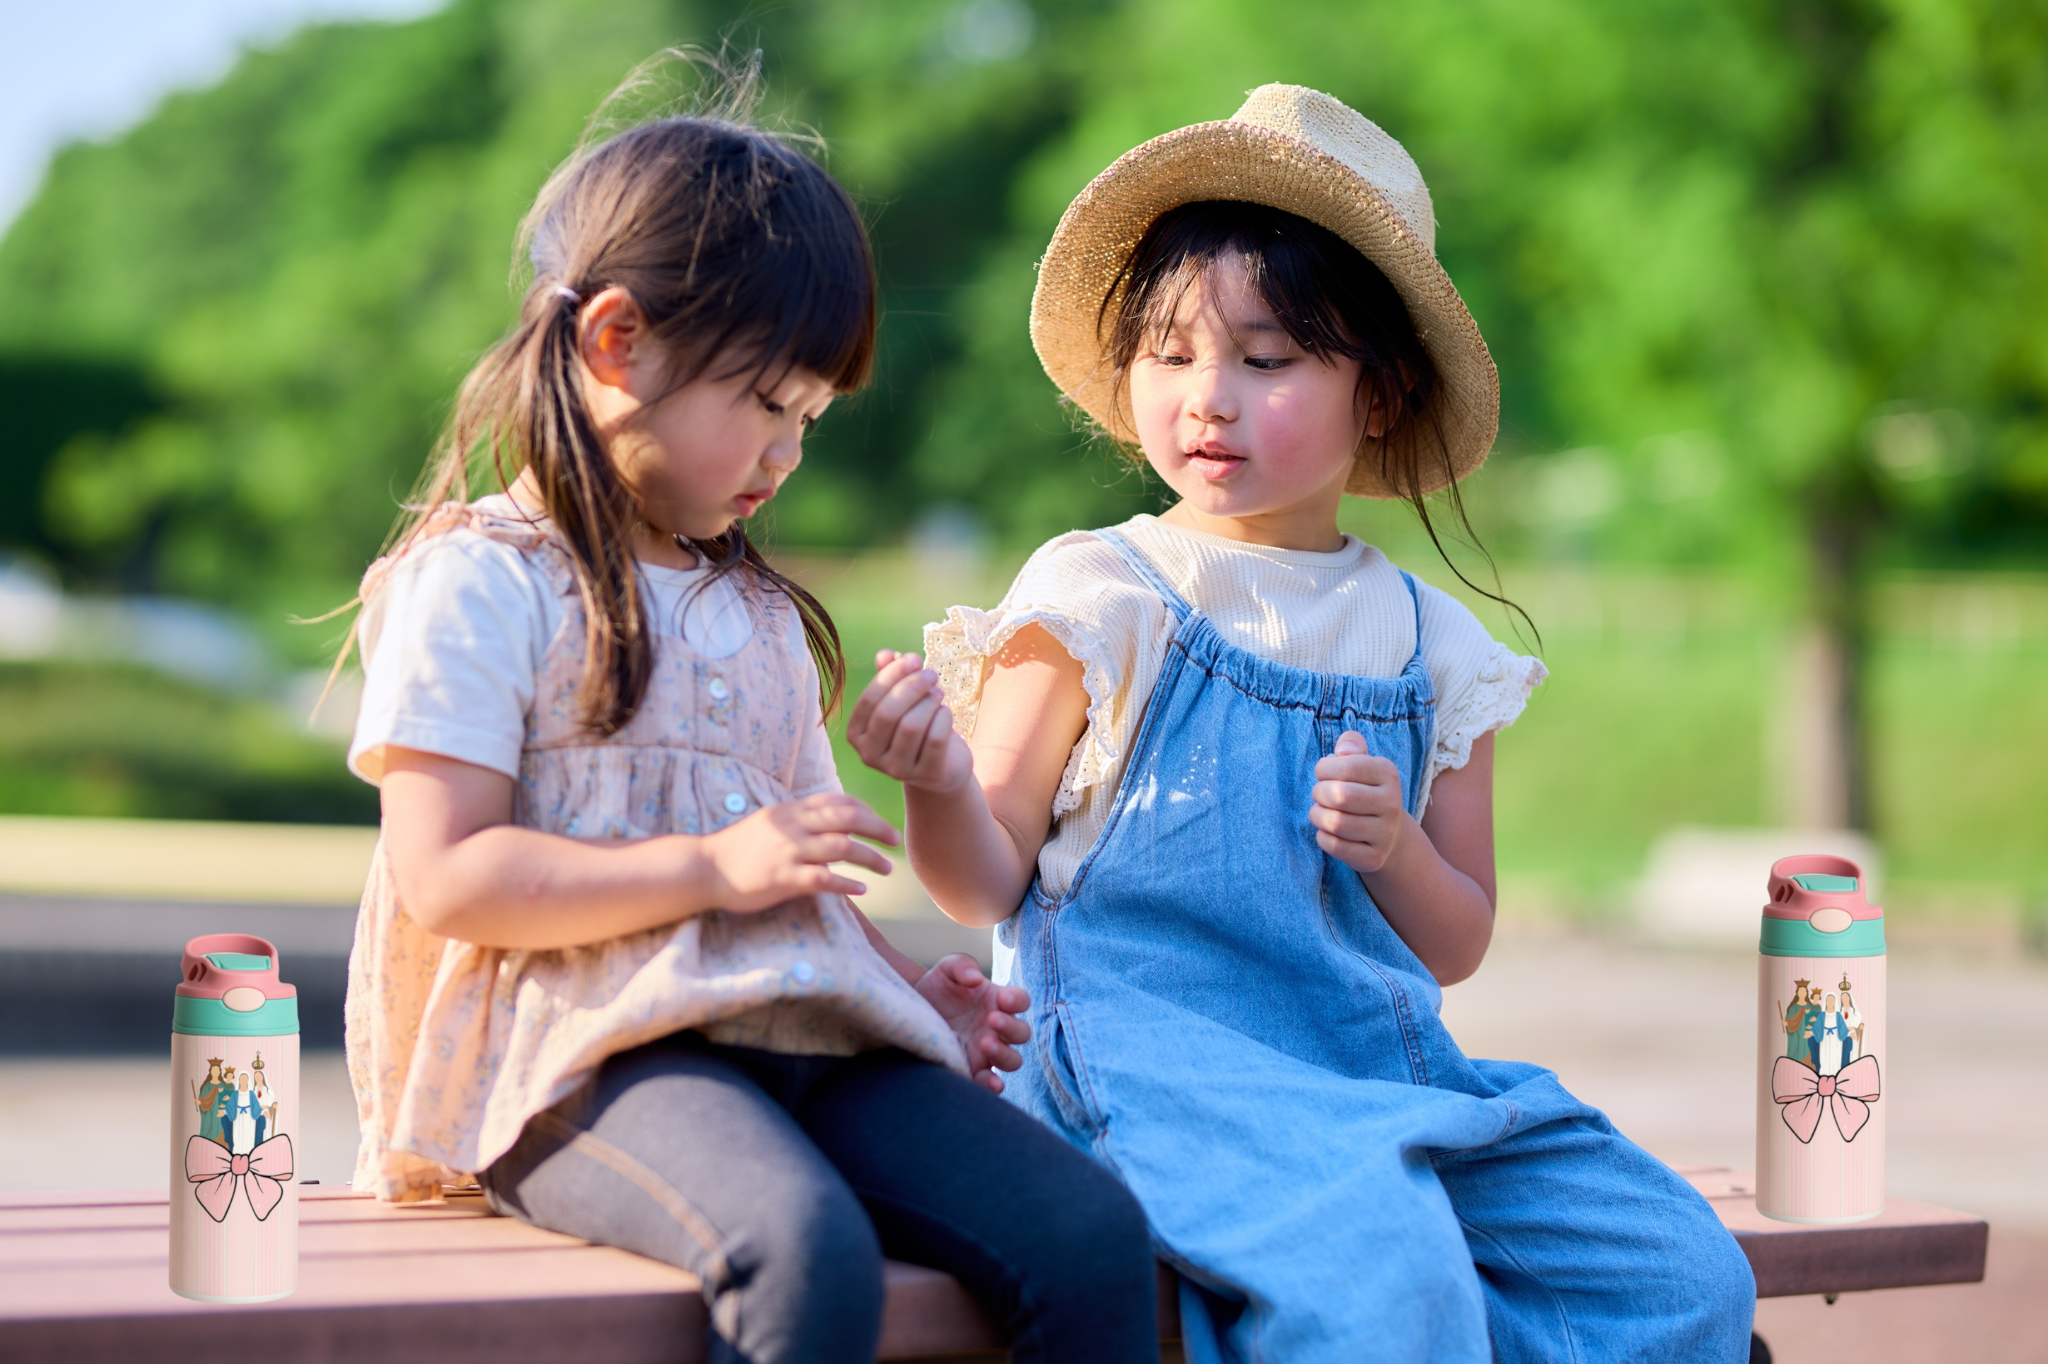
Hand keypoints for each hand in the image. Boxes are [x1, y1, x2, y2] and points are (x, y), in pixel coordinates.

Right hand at [699, 793, 898, 911]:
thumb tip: (832, 824)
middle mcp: (792, 826)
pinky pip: (823, 878)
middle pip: (847, 818)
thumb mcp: (770, 822)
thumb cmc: (739, 848)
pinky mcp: (782, 878)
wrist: (703, 868)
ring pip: (842, 847)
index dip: (866, 810)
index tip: (879, 823)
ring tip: (887, 867)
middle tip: (895, 839)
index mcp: (791, 810)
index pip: (838, 800)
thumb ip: (799, 819)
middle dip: (877, 827)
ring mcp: (788, 851)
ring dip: (870, 857)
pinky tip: (861, 889)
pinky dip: (846, 883)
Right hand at [846, 650, 972, 792]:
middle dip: (912, 687)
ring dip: (929, 702)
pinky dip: (943, 718)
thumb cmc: (917, 727)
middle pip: (888, 713)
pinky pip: (935, 739)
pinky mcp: (925, 774)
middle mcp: (870, 755)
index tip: (914, 659)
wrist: (942, 766)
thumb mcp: (902, 701)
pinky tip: (945, 712)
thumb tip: (885, 653)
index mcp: (856, 734)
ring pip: (912, 726)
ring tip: (938, 694)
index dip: (892, 675)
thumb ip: (890, 677)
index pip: (869, 700)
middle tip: (931, 675)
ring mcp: (896, 769)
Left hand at [915, 953, 1030, 1092]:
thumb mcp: (946, 969)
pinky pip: (990, 1082)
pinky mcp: (973, 1069)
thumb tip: (975, 978)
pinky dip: (993, 1085)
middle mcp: (997, 1028)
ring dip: (1004, 1054)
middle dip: (1011, 1027)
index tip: (1003, 998)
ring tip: (984, 1044)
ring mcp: (987, 1051)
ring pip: (1012, 1060)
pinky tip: (990, 1082)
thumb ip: (961, 965)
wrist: (911, 1010)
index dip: (1018, 1000)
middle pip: (1021, 1033)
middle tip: (992, 1019)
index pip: (1021, 1001)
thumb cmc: (937, 987)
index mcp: (998, 1001)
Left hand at [1309, 731, 1406, 874]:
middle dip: (1319, 793)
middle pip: (1340, 796)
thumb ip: (1351, 745)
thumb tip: (1343, 749)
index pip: (1347, 767)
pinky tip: (1326, 831)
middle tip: (1319, 794)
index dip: (1324, 769)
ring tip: (1320, 812)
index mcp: (1388, 773)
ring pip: (1336, 823)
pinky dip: (1322, 837)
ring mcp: (1385, 833)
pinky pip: (1335, 846)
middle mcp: (1392, 803)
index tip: (1322, 773)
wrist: (1388, 834)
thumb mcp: (1362, 763)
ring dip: (1317, 815)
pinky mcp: (1374, 858)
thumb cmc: (1363, 790)